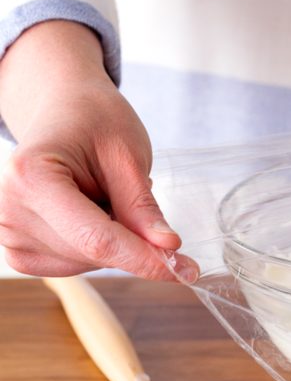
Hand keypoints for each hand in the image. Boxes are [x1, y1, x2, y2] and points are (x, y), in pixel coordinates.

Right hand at [0, 21, 197, 280]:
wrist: (63, 111)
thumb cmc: (94, 122)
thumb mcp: (128, 155)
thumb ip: (143, 206)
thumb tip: (167, 250)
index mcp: (33, 177)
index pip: (96, 239)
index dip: (144, 258)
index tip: (184, 270)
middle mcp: (10, 210)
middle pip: (93, 253)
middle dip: (133, 243)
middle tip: (135, 197)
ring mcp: (10, 234)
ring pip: (88, 263)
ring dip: (114, 241)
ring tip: (103, 195)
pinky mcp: (20, 249)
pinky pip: (76, 265)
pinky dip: (97, 248)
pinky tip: (92, 212)